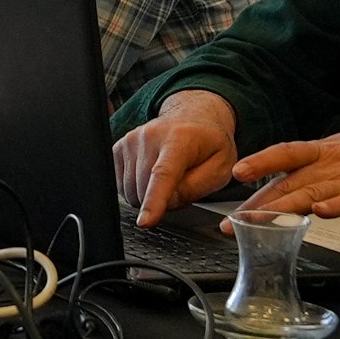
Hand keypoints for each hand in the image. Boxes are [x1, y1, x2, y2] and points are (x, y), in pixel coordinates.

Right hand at [113, 89, 239, 225]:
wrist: (193, 116)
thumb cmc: (209, 143)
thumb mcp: (220, 169)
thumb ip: (195, 188)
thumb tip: (166, 203)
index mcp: (179, 139)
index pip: (163, 174)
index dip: (154, 201)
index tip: (145, 222)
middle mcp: (150, 136)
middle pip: (144, 189)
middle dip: (162, 201)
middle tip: (181, 187)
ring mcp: (131, 140)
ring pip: (130, 191)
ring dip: (148, 196)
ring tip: (168, 180)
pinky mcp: (119, 147)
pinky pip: (121, 185)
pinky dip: (137, 189)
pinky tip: (151, 177)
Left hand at [235, 129, 339, 245]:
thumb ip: (316, 171)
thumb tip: (288, 186)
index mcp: (326, 152)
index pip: (286, 154)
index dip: (260, 161)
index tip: (236, 172)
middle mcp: (334, 163)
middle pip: (290, 182)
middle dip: (259, 203)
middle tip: (232, 221)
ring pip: (313, 192)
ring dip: (284, 206)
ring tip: (260, 218)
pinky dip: (337, 206)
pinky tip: (320, 212)